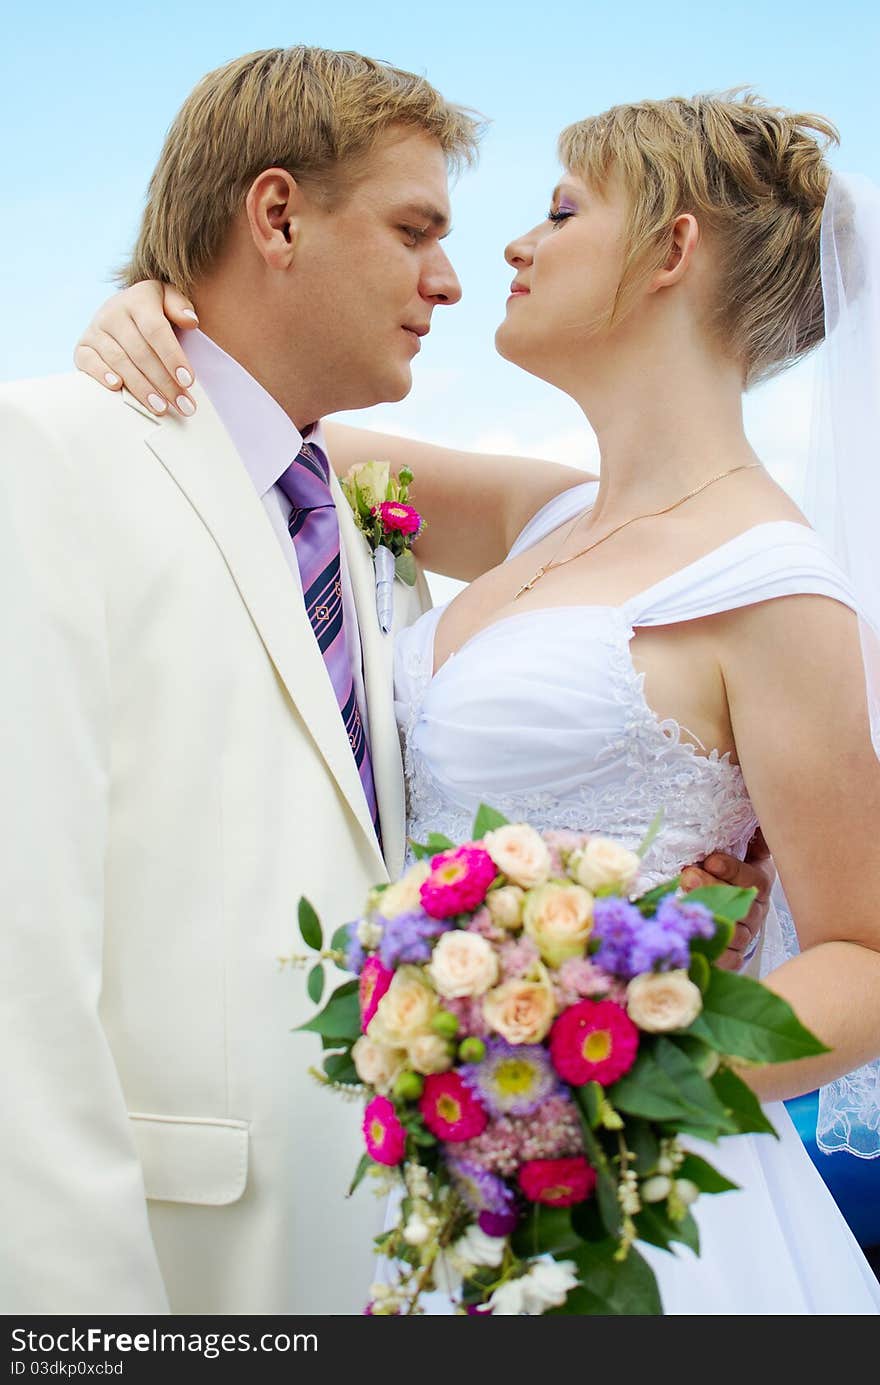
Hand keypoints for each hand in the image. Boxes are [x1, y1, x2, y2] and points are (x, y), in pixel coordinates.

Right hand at [73, 281, 198, 417]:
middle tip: (183, 405)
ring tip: (161, 408)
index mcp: (138, 299)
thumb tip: (190, 321)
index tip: (188, 381)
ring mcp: (95, 330)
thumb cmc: (153, 314)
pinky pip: (88, 362)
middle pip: (140, 352)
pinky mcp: (82, 347)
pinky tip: (118, 389)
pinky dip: (102, 375)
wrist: (120, 314)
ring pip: (119, 361)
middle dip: (164, 382)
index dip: (172, 356)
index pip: (156, 329)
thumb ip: (180, 306)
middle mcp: (113, 312)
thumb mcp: (168, 302)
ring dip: (141, 388)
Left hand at [681, 827, 774, 971]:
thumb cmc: (712, 864)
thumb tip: (747, 797)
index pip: (754, 878)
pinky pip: (730, 960)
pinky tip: (690, 939)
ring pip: (734, 932)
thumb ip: (740, 827)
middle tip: (686, 874)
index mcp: (757, 878)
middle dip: (711, 888)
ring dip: (706, 917)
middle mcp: (755, 907)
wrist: (707, 902)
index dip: (733, 870)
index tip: (710, 859)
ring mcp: (746, 932)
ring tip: (679, 903)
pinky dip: (712, 952)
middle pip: (741, 905)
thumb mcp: (729, 841)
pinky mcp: (734, 955)